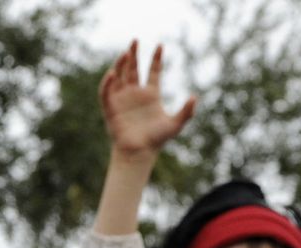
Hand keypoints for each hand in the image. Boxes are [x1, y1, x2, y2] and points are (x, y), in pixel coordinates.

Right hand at [101, 41, 196, 162]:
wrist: (139, 153)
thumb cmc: (157, 140)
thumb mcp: (175, 124)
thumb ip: (186, 111)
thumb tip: (194, 97)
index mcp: (151, 95)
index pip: (153, 71)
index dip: (156, 58)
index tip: (160, 45)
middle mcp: (135, 94)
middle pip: (133, 69)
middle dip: (134, 54)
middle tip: (135, 40)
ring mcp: (122, 99)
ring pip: (120, 76)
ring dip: (121, 64)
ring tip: (125, 52)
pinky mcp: (110, 108)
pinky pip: (106, 92)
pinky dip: (108, 82)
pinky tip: (113, 73)